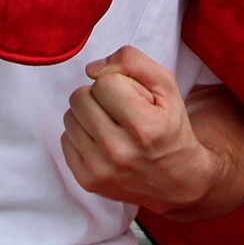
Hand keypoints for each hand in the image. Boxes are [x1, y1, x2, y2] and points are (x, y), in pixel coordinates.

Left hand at [61, 45, 218, 213]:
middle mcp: (120, 152)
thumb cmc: (171, 128)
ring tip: (111, 124)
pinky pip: (65, 140)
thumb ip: (133, 62)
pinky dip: (82, 135)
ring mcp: (100, 170)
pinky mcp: (88, 181)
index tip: (134, 97)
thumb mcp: (167, 87)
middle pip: (80, 98)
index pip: (104, 82)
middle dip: (98, 95)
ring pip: (69, 117)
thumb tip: (92, 69)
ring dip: (88, 114)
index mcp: (145, 128)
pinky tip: (103, 141)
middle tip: (119, 108)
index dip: (118, 82)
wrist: (178, 181)